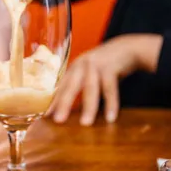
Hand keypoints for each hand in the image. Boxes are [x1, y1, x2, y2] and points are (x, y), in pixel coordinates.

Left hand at [47, 34, 162, 125]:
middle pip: (71, 86)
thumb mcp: (88, 72)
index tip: (45, 115)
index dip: (53, 100)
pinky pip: (110, 87)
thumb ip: (78, 85)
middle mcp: (82, 65)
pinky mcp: (111, 66)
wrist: (125, 47)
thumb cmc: (104, 65)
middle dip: (64, 103)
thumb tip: (67, 107)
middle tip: (58, 120)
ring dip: (89, 106)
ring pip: (90, 88)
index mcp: (74, 68)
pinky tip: (110, 118)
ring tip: (85, 123)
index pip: (61, 86)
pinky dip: (111, 103)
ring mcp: (96, 64)